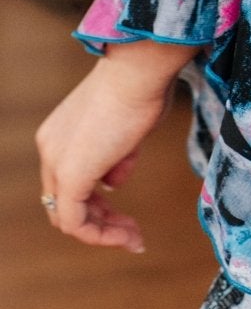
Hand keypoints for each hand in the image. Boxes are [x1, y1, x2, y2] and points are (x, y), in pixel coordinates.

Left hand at [34, 43, 193, 251]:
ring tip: (134, 238)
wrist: (139, 70)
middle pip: (64, 203)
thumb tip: (112, 183)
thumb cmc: (143, 87)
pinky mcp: (71, 175)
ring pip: (69, 217)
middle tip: (132, 230)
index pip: (67, 183)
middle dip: (100, 221)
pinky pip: (77, 222)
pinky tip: (128, 236)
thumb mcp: (128, 129)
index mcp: (58, 134)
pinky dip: (101, 235)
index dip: (97, 203)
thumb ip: (116, 157)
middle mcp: (49, 149)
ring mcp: (56, 163)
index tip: (127, 212)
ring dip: (103, 232)